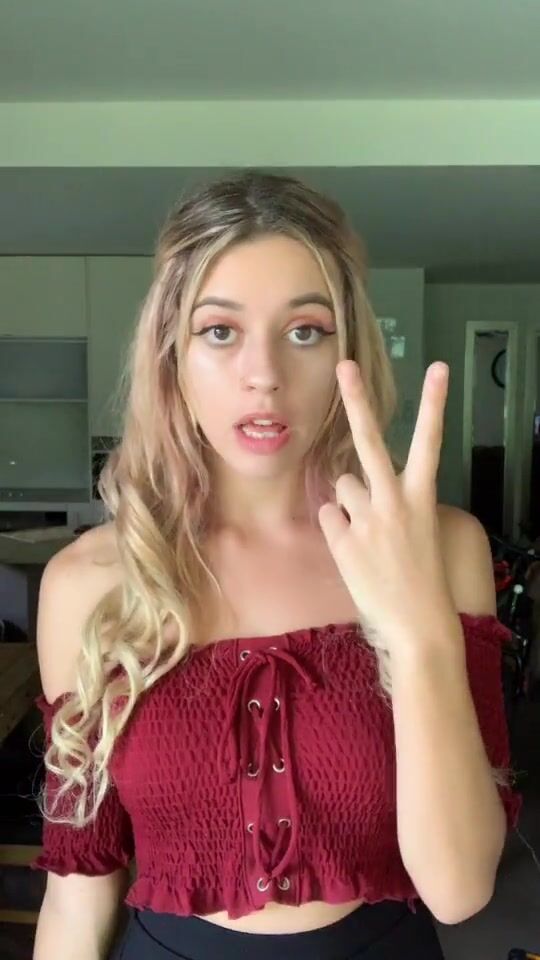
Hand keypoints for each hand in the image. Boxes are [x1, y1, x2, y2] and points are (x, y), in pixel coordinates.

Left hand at [318, 359, 457, 653]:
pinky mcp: (344, 540)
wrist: (418, 623)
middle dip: (356, 400)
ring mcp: (367, 519)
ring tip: (369, 535)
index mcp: (422, 496)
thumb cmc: (421, 576)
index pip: (430, 441)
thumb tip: (350, 482)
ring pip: (342, 485)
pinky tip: (356, 551)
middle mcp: (394, 500)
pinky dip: (338, 528)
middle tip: (345, 366)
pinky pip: (330, 516)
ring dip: (349, 502)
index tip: (438, 368)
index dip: (435, 403)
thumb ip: (390, 499)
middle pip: (370, 440)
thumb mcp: (418, 529)